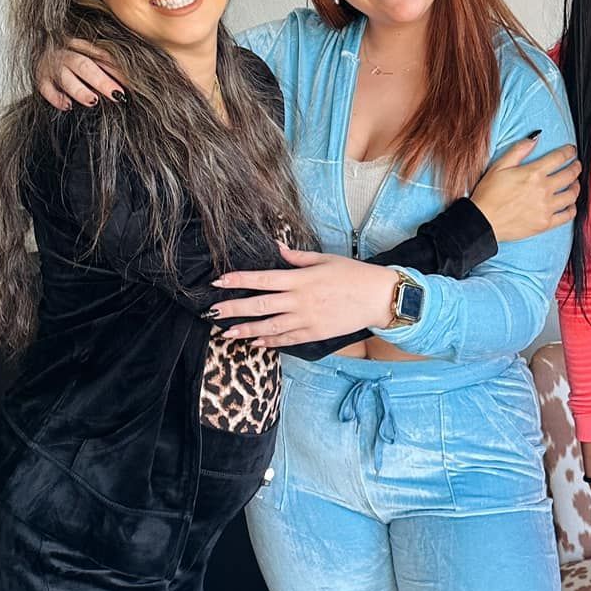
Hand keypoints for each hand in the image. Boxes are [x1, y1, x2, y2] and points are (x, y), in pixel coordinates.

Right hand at [37, 37, 126, 109]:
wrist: (40, 50)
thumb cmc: (70, 57)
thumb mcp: (87, 54)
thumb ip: (103, 64)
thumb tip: (127, 82)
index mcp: (80, 44)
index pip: (100, 56)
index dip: (115, 69)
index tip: (129, 82)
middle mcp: (65, 53)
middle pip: (84, 65)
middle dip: (101, 80)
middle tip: (117, 93)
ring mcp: (51, 66)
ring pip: (65, 77)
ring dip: (79, 90)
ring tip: (93, 100)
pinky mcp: (40, 79)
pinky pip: (46, 89)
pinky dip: (56, 98)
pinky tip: (67, 105)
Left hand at [210, 245, 396, 342]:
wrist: (378, 297)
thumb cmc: (353, 274)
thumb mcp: (325, 259)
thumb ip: (298, 257)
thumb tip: (277, 247)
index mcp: (301, 279)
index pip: (262, 278)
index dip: (238, 280)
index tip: (218, 282)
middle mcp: (300, 300)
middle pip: (260, 305)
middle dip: (234, 309)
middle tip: (213, 313)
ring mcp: (307, 319)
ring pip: (270, 327)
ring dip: (247, 330)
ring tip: (228, 334)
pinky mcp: (315, 333)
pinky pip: (288, 339)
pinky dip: (271, 342)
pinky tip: (256, 343)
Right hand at [471, 135, 580, 243]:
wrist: (483, 221)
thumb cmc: (489, 194)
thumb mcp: (500, 166)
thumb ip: (519, 150)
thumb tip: (535, 137)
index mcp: (533, 173)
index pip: (559, 157)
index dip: (569, 151)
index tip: (571, 150)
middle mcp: (543, 189)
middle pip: (570, 175)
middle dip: (576, 167)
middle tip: (576, 165)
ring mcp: (546, 208)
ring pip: (572, 195)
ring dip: (576, 187)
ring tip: (574, 184)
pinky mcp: (545, 223)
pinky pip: (568, 215)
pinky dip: (572, 208)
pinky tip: (570, 204)